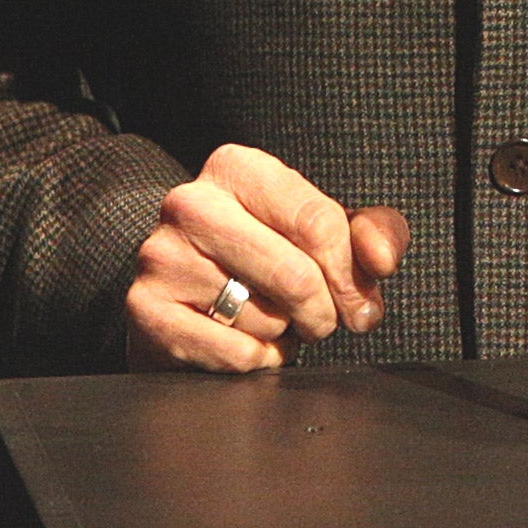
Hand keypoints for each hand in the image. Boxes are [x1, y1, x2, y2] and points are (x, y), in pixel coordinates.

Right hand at [125, 144, 409, 372]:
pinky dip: (256, 360)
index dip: (350, 274)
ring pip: (265, 318)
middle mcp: (192, 203)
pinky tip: (245, 339)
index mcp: (237, 168)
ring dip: (284, 333)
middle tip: (319, 319)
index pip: (318, 221)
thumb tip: (381, 260)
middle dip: (322, 311)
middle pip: (296, 275)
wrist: (180, 288)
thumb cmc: (264, 253)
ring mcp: (162, 257)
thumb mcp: (323, 227)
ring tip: (270, 316)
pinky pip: (233, 355)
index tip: (359, 301)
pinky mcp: (146, 310)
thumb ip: (371, 232)